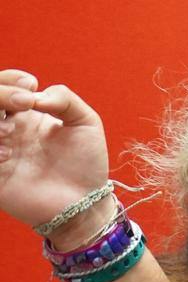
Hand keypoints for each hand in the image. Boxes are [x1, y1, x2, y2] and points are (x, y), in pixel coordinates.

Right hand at [0, 72, 112, 239]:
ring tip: (12, 126)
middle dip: (0, 93)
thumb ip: (65, 99)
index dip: (9, 80)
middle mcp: (5, 129)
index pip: (2, 87)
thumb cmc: (85, 163)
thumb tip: (36, 95)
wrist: (84, 202)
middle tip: (26, 102)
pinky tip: (6, 153)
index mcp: (22, 114)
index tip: (31, 85)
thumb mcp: (85, 122)